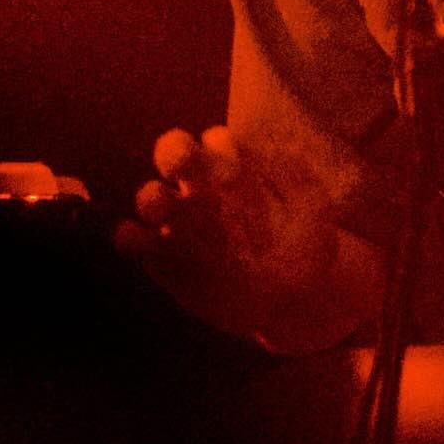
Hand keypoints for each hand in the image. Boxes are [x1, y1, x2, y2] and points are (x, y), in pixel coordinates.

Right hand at [115, 125, 344, 343]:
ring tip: (163, 206)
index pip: (216, 141)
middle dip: (173, 150)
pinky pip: (133, 241)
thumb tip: (277, 150)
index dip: (221, 148)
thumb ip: (299, 180)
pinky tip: (138, 239)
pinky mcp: (162, 260)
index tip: (237, 175)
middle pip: (174, 153)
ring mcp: (180, 225)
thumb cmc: (304, 246)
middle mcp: (203, 191)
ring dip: (150, 196)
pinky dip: (128, 237)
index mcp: (236, 170)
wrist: (293, 302)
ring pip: (150, 196)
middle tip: (182, 162)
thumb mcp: (314, 210)